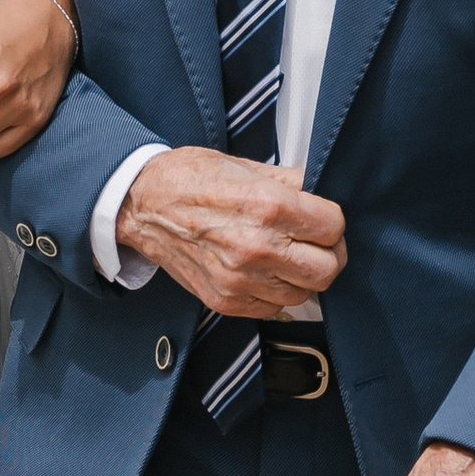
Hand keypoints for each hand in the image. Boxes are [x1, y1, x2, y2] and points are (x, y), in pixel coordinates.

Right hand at [114, 147, 344, 315]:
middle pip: (327, 269)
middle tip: (313, 242)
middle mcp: (257, 248)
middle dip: (327, 253)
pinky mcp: (226, 301)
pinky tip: (261, 271)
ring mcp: (240, 280)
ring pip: (304, 293)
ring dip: (300, 275)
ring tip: (283, 255)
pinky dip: (274, 292)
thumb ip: (290, 183)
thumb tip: (322, 193)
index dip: (331, 221)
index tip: (320, 218)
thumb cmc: (190, 180)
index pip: (333, 227)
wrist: (141, 206)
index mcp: (268, 207)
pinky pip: (273, 308)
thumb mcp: (246, 167)